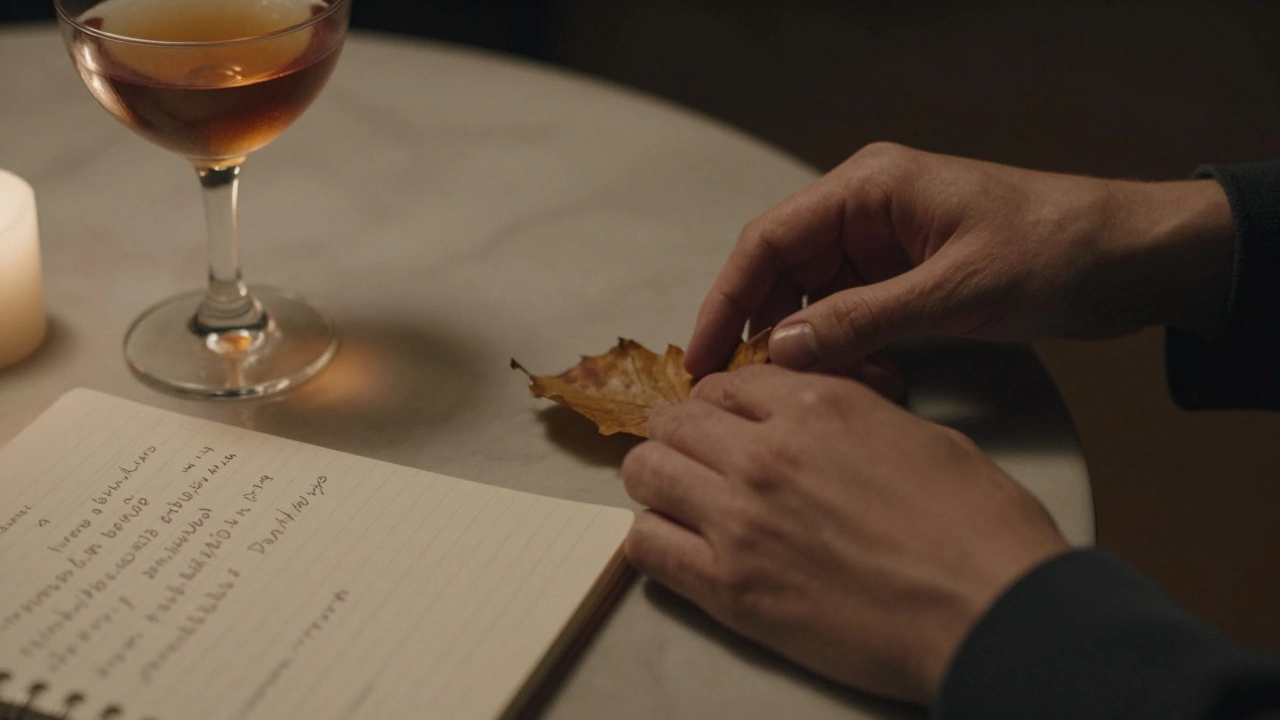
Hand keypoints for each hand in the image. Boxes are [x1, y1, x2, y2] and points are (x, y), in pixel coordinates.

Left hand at [621, 365, 1068, 702]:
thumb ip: (852, 416)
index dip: (722, 404)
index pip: (726, 384)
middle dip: (681, 435)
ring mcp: (740, 518)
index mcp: (818, 403)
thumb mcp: (921, 435)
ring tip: (681, 499)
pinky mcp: (730, 587)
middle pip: (674, 420)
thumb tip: (822, 425)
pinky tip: (680, 547)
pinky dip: (653, 540)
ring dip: (658, 479)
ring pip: (646, 470)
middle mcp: (766, 450)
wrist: (991, 611)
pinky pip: (646, 545)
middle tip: (696, 459)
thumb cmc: (977, 529)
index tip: (725, 424)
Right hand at [685, 143, 1234, 375]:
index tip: (702, 356)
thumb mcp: (957, 290)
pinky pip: (851, 316)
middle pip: (781, 271)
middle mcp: (867, 211)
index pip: (769, 241)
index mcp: (870, 188)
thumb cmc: (1057, 248)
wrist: (1136, 257)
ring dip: (807, 348)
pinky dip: (845, 352)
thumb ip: (865, 321)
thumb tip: (784, 351)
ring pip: (813, 300)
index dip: (727, 299)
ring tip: (806, 396)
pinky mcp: (907, 278)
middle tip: (738, 391)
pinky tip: (856, 384)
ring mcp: (886, 246)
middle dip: (760, 329)